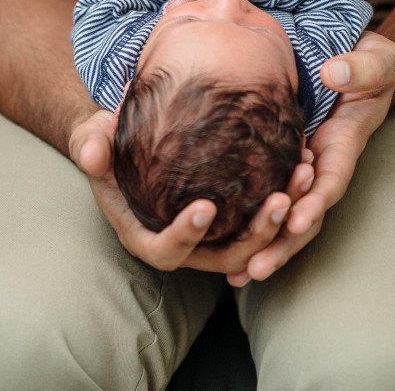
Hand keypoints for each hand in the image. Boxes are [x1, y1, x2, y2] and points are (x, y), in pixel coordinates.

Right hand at [69, 109, 314, 273]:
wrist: (126, 138)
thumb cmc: (106, 140)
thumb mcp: (92, 138)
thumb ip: (90, 145)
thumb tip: (92, 150)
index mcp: (144, 232)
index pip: (166, 250)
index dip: (185, 235)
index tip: (206, 206)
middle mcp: (182, 241)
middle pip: (224, 255)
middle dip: (255, 235)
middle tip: (279, 200)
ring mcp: (210, 232)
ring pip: (253, 241)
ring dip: (281, 217)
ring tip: (302, 177)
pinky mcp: (230, 213)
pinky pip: (261, 216)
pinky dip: (286, 196)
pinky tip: (304, 161)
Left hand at [228, 31, 394, 284]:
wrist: (351, 58)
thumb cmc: (369, 63)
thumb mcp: (379, 60)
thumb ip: (363, 68)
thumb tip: (334, 73)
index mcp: (345, 142)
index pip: (332, 178)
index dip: (316, 201)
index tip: (298, 221)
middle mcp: (321, 161)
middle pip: (305, 211)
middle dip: (283, 242)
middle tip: (255, 268)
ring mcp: (299, 162)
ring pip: (282, 211)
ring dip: (262, 242)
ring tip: (235, 273)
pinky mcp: (275, 155)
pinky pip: (262, 190)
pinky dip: (246, 217)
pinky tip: (218, 240)